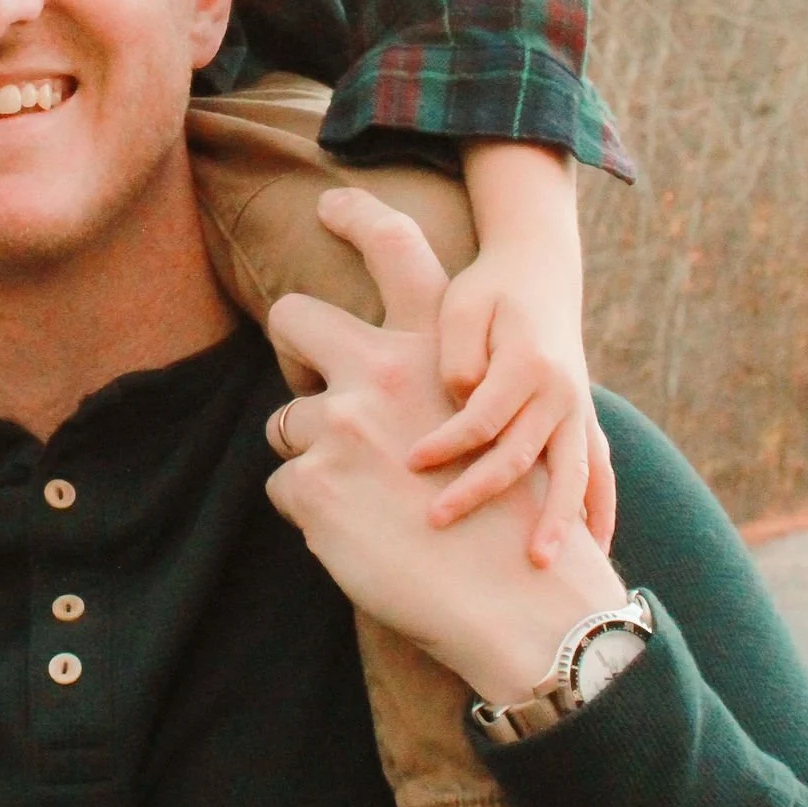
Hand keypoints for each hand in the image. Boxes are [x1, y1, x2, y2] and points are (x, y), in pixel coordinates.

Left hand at [264, 195, 628, 709]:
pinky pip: (284, 485)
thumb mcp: (503, 427)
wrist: (523, 604)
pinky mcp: (313, 484)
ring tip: (354, 494)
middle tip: (309, 383)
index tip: (330, 203)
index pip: (396, 247)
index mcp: (440, 347)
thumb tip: (422, 385)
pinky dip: (312, 512)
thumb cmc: (518, 523)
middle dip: (290, 344)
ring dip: (309, 452)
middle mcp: (385, 369)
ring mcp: (343, 425)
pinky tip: (352, 535)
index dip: (358, 215)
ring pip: (284, 419)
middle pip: (293, 316)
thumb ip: (452, 390)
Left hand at [418, 245, 613, 560]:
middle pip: (521, 455)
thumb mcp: (463, 306)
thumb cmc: (488, 291)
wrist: (540, 272)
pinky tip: (593, 554)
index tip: (408, 461)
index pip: (482, 416)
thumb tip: (459, 398)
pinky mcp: (584, 423)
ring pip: (573, 475)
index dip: (445, 442)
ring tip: (540, 566)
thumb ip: (458, 353)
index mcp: (527, 362)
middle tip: (437, 521)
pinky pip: (599, 475)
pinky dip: (598, 513)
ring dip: (557, 521)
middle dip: (479, 492)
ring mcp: (578, 412)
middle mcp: (560, 392)